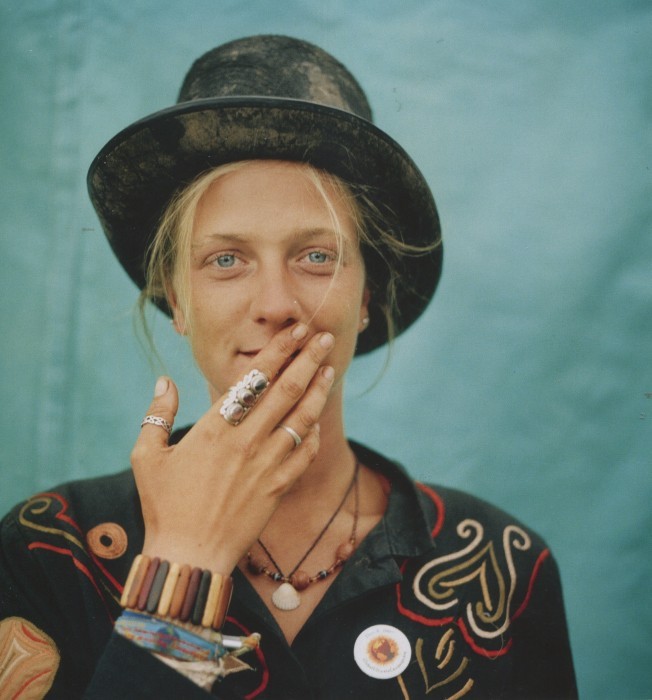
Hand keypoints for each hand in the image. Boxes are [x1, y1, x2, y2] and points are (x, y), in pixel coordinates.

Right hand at [130, 323, 334, 573]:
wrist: (189, 556)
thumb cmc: (164, 506)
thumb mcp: (147, 457)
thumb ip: (157, 415)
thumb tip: (165, 381)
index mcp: (215, 428)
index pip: (254, 378)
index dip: (278, 351)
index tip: (295, 331)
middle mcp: (246, 441)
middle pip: (286, 391)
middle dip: (308, 360)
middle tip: (324, 337)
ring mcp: (266, 465)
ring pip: (301, 419)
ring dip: (318, 391)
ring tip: (330, 368)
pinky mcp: (277, 489)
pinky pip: (304, 456)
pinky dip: (313, 435)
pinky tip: (317, 421)